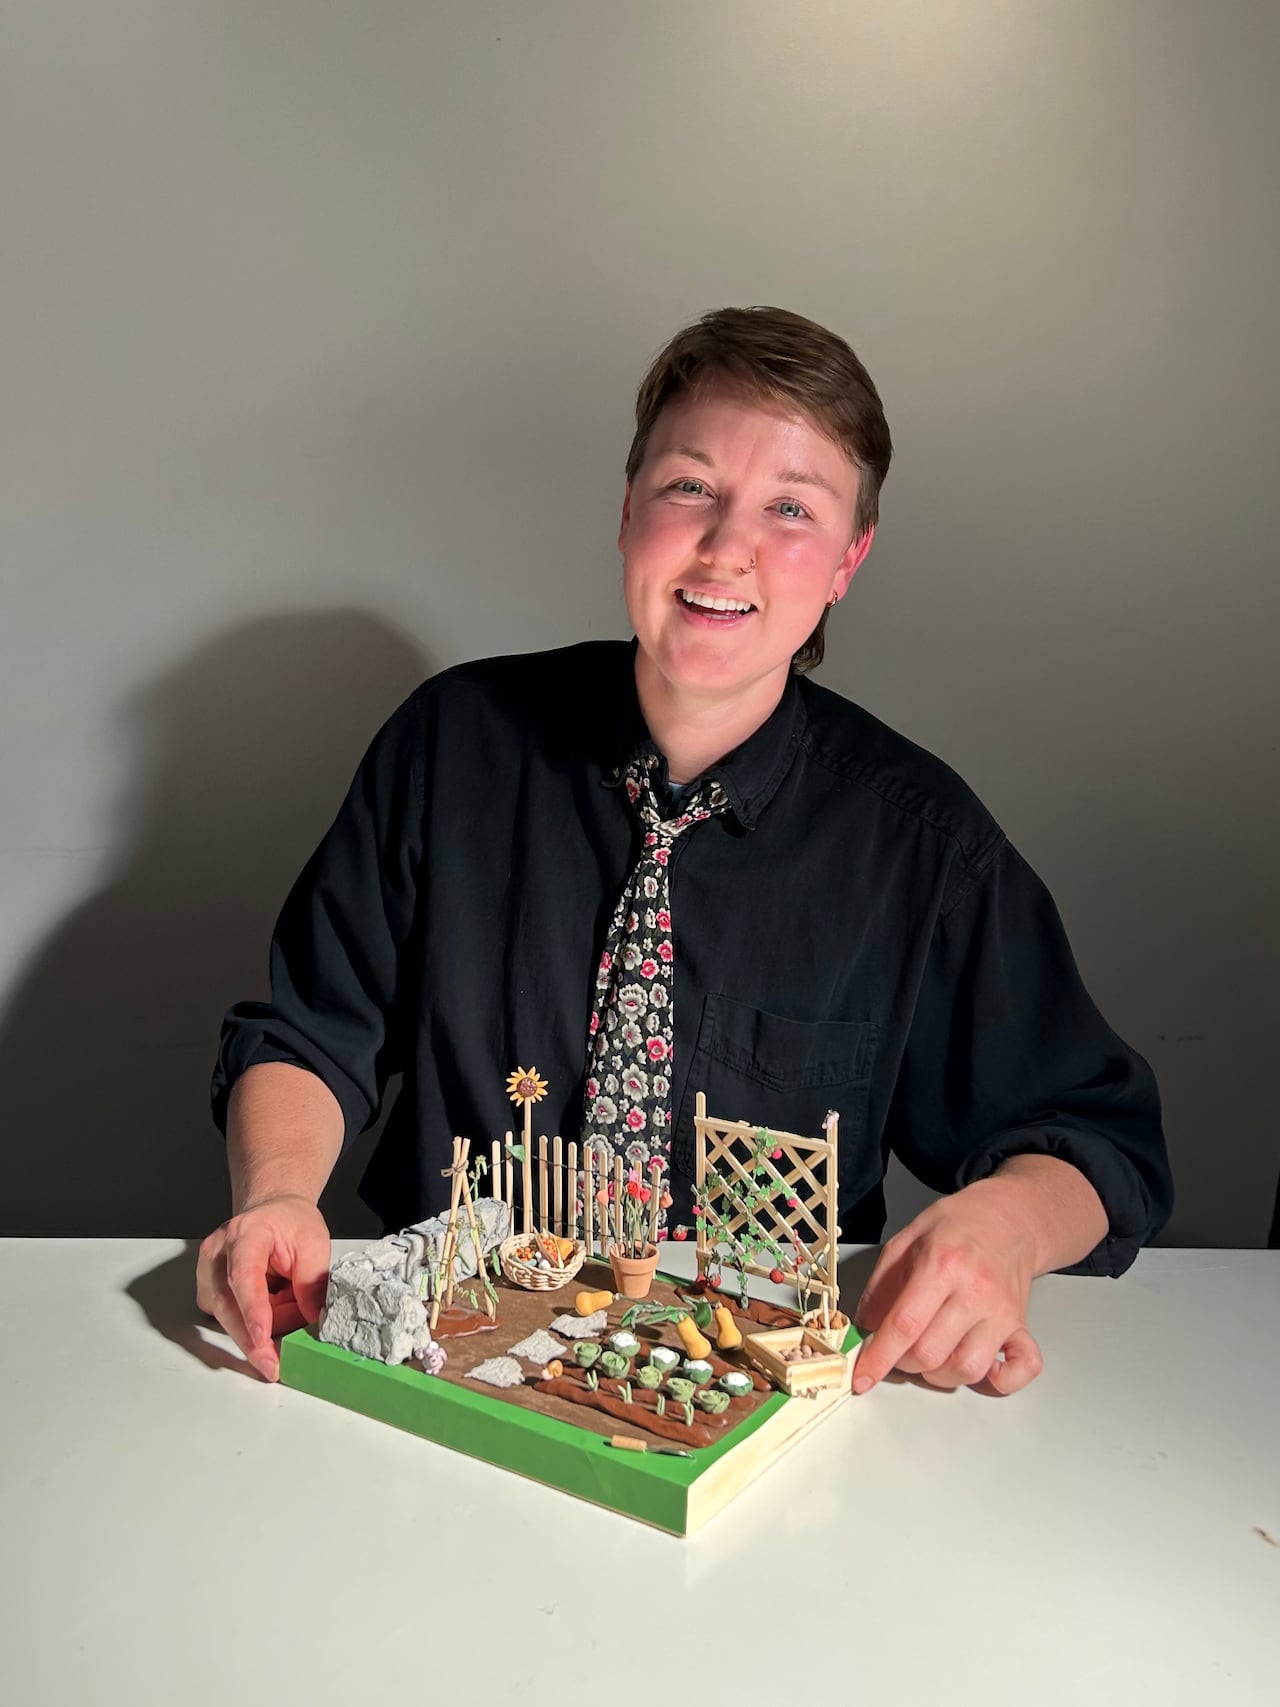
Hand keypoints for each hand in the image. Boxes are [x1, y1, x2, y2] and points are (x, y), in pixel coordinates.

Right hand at [196, 1194, 330, 1380]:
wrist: (272, 1214)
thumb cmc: (290, 1224)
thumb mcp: (314, 1243)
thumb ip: (312, 1281)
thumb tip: (312, 1319)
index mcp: (245, 1233)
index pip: (244, 1274)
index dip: (252, 1309)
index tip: (262, 1338)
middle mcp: (217, 1253)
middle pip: (227, 1305)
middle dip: (253, 1340)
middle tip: (274, 1364)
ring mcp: (207, 1274)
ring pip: (226, 1317)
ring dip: (258, 1328)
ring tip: (289, 1314)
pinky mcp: (209, 1292)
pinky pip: (229, 1319)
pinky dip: (252, 1324)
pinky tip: (273, 1312)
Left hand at [852, 1181, 1043, 1396]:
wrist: (1008, 1218)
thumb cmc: (957, 1226)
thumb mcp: (906, 1239)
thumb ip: (881, 1284)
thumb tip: (865, 1327)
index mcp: (942, 1265)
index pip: (905, 1324)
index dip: (878, 1357)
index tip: (862, 1377)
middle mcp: (975, 1292)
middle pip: (931, 1353)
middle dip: (903, 1362)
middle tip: (898, 1348)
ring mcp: (1002, 1313)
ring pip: (968, 1370)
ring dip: (940, 1374)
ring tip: (930, 1354)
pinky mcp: (1020, 1326)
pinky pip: (1021, 1369)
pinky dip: (1000, 1381)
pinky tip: (980, 1367)